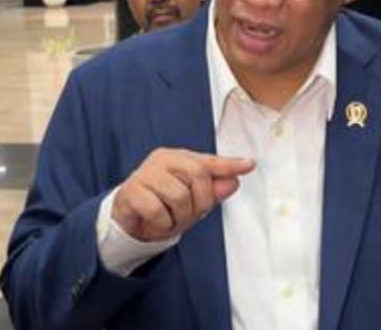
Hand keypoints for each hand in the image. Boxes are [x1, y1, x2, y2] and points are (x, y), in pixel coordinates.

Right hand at [112, 148, 254, 241]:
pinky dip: (161, 223)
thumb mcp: (192, 201)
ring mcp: (145, 173)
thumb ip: (212, 190)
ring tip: (170, 218)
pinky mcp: (131, 190)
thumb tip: (233, 182)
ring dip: (178, 217)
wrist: (130, 219)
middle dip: (200, 203)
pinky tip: (155, 221)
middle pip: (198, 176)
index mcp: (180, 157)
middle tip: (188, 214)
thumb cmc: (163, 204)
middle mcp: (162, 159)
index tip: (250, 165)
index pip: (209, 161)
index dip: (230, 165)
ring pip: (178, 195)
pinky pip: (157, 210)